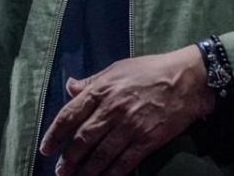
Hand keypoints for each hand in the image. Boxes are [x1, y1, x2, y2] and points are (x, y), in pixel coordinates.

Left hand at [39, 46, 215, 175]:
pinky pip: (124, 162)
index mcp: (102, 89)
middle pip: (83, 138)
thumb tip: (69, 86)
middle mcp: (113, 108)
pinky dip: (111, 174)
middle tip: (60, 171)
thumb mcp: (117, 69)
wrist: (187, 79)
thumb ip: (92, 81)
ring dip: (86, 170)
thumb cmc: (150, 70)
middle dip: (69, 158)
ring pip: (101, 154)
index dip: (55, 134)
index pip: (70, 114)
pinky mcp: (147, 140)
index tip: (46, 149)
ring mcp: (130, 126)